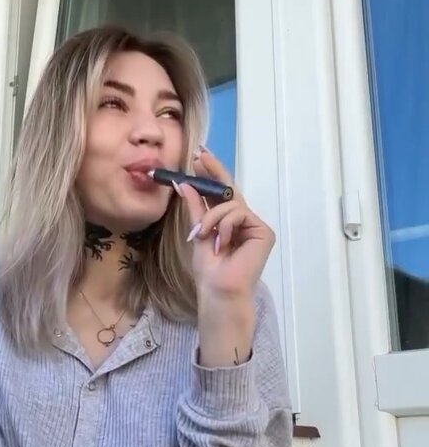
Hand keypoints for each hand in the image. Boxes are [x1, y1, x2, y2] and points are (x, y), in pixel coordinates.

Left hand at [178, 148, 274, 299]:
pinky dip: (226, 225)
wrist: (219, 289)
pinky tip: (222, 242)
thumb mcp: (198, 232)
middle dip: (214, 172)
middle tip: (200, 157)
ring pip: (231, 204)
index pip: (221, 194)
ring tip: (204, 235)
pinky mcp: (264, 232)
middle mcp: (244, 222)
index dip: (211, 175)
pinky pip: (240, 214)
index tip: (198, 158)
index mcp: (228, 223)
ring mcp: (254, 226)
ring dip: (212, 217)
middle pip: (231, 191)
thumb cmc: (209, 270)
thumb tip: (184, 183)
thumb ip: (195, 208)